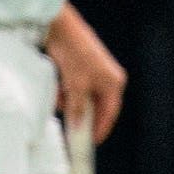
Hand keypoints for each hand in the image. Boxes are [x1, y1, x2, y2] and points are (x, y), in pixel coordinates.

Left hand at [45, 5, 126, 142]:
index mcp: (114, 82)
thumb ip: (78, 109)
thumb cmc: (75, 55)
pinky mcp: (82, 69)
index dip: (101, 129)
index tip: (90, 143)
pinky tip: (59, 84)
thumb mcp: (76, 86)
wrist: (61, 30)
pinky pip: (75, 88)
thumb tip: (78, 128)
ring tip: (60, 92)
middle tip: (69, 125)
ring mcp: (95, 73)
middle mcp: (107, 78)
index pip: (110, 112)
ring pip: (82, 98)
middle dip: (80, 113)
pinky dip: (66, 91)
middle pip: (95, 106)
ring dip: (69, 100)